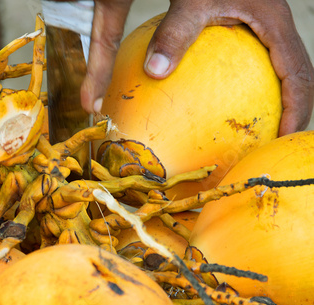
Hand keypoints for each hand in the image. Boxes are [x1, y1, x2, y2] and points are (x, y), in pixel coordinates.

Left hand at [82, 0, 313, 135]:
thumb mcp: (191, 1)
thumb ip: (174, 33)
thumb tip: (155, 72)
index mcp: (273, 24)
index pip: (298, 75)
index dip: (298, 109)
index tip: (285, 138)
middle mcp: (275, 28)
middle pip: (298, 77)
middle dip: (293, 111)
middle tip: (273, 142)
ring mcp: (264, 28)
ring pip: (280, 71)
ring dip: (276, 100)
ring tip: (255, 130)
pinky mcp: (248, 26)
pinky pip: (257, 62)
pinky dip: (250, 85)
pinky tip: (223, 100)